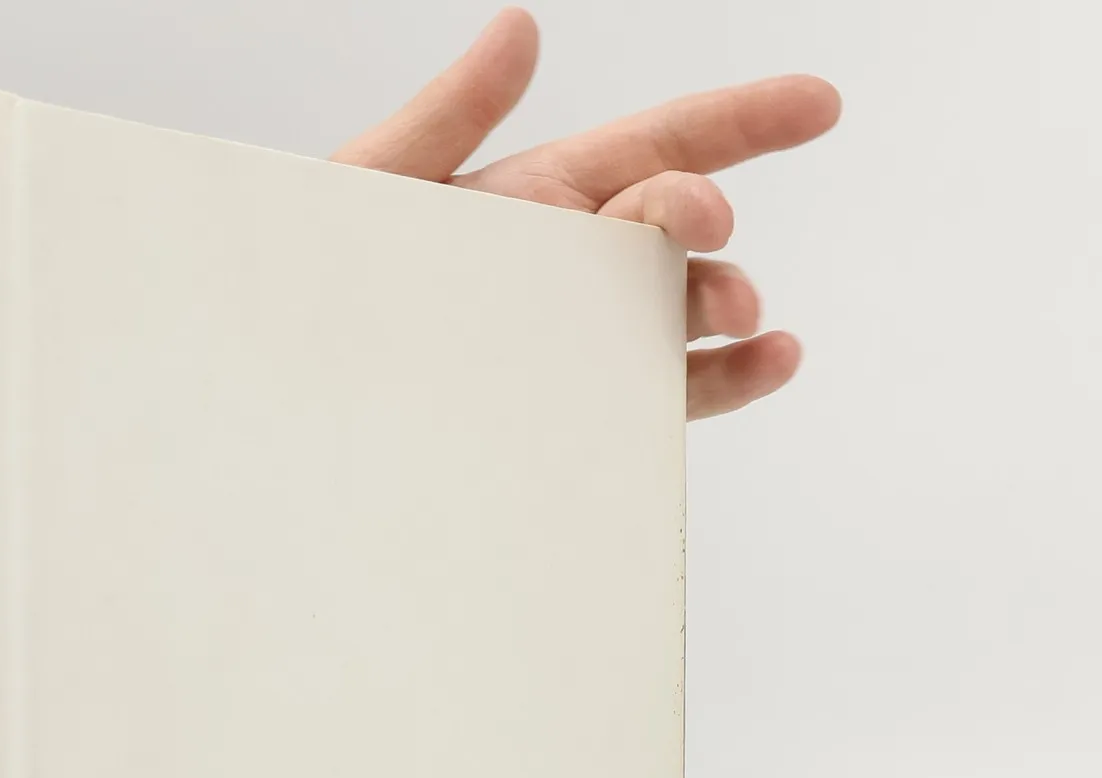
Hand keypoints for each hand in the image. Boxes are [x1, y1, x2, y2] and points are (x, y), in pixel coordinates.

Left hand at [333, 9, 839, 419]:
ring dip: (725, 309)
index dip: (741, 121)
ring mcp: (574, 344)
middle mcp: (567, 268)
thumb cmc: (314, 285)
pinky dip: (718, 384)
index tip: (817, 102)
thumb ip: (447, 115)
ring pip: (677, 317)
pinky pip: (658, 397)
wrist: (284, 402)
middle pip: (673, 233)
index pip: (657, 145)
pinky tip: (760, 366)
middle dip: (708, 224)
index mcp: (535, 198)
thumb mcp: (372, 189)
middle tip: (710, 236)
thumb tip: (519, 26)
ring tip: (746, 322)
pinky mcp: (571, 416)